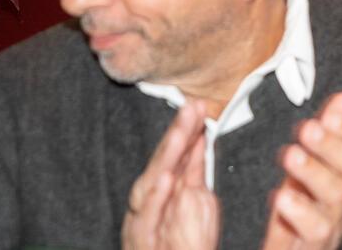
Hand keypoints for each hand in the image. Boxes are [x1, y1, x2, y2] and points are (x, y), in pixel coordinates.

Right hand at [122, 102, 219, 249]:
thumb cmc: (178, 243)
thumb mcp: (190, 201)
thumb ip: (192, 170)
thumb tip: (199, 137)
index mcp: (161, 192)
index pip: (174, 155)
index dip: (186, 130)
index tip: (199, 105)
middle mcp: (148, 202)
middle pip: (162, 163)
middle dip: (176, 134)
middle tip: (191, 108)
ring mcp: (142, 219)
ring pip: (150, 185)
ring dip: (166, 157)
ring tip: (181, 133)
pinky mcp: (142, 240)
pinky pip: (147, 218)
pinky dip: (154, 198)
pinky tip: (165, 178)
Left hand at [259, 92, 341, 249]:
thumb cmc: (294, 208)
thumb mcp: (307, 165)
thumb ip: (325, 131)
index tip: (331, 115)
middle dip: (333, 145)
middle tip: (307, 129)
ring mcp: (333, 224)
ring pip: (338, 196)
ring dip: (315, 171)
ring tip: (291, 154)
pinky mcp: (314, 246)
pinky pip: (315, 230)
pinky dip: (300, 210)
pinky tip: (281, 196)